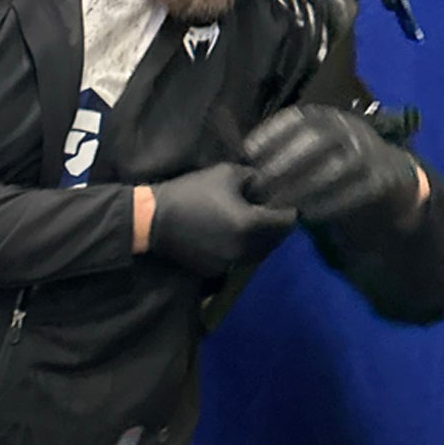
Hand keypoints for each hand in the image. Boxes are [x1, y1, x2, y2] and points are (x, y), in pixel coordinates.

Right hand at [145, 162, 296, 278]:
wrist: (154, 219)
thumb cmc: (191, 192)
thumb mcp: (226, 173)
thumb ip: (254, 179)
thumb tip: (266, 188)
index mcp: (250, 224)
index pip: (287, 222)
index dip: (290, 211)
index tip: (287, 204)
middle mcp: (244, 249)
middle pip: (275, 241)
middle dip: (276, 227)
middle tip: (271, 214)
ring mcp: (230, 263)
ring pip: (258, 253)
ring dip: (260, 241)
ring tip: (253, 227)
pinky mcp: (215, 271)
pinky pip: (239, 261)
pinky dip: (241, 250)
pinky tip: (232, 238)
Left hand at [243, 106, 424, 226]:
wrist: (390, 179)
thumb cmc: (337, 165)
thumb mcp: (314, 150)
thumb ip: (286, 151)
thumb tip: (242, 160)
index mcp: (329, 119)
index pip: (299, 117)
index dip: (272, 132)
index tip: (248, 151)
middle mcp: (351, 130)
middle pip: (316, 139)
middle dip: (284, 161)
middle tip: (260, 184)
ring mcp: (369, 154)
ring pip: (334, 168)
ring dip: (302, 188)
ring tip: (278, 205)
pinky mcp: (382, 181)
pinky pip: (355, 193)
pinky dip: (329, 205)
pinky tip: (307, 216)